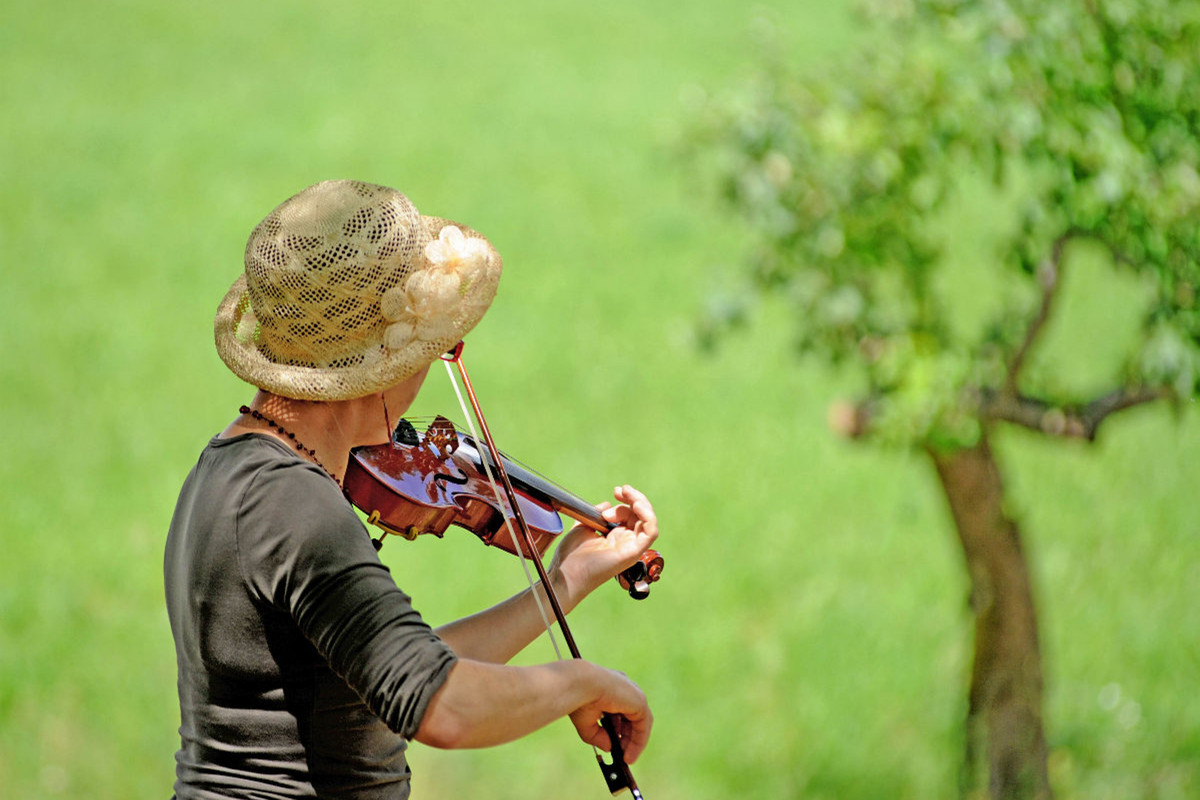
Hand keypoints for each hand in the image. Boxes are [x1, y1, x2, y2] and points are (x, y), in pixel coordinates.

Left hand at [548, 485, 658, 607]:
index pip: (630, 515)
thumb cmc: (571, 555)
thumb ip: (597, 514)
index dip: (625, 500)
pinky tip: (637, 505)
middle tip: (619, 490)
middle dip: (632, 498)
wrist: (566, 571)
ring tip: (627, 494)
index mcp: (614, 537)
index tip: (615, 491)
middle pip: (640, 516)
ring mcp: (630, 548)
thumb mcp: (583, 525)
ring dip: (641, 503)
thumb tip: (608, 505)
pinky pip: (651, 533)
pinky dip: (648, 517)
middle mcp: (625, 542)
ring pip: (648, 522)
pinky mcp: (633, 552)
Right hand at [569, 663, 652, 763]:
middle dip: (627, 738)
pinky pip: (644, 726)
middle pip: (632, 718)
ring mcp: (634, 694)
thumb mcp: (587, 722)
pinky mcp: (640, 701)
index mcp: (612, 687)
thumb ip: (598, 736)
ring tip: (625, 759)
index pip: (621, 710)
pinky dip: (638, 742)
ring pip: (640, 722)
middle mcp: (625, 688)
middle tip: (621, 755)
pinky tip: (628, 755)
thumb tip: (609, 748)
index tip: (614, 745)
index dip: (619, 730)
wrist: (580, 685)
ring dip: (634, 743)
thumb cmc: (579, 699)